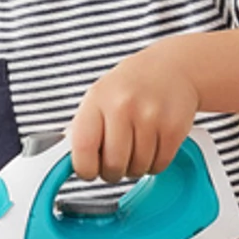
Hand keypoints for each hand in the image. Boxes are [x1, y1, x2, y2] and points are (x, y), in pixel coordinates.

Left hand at [69, 40, 199, 182]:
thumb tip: (65, 161)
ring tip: (135, 146)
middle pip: (112, 165)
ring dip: (135, 167)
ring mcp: (150, 117)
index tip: (88, 170)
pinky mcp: (173, 128)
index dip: (84, 169)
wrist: (171, 67)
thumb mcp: (99, 96)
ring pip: (137, 169)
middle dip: (112, 171)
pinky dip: (154, 163)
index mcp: (97, 100)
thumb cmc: (130, 85)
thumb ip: (82, 128)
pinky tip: (152, 145)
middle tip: (115, 159)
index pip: (83, 148)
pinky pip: (159, 166)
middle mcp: (122, 106)